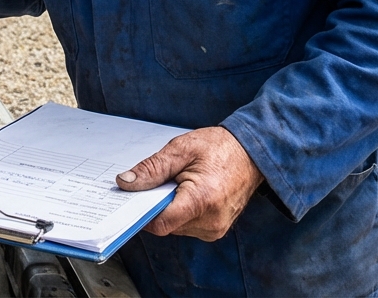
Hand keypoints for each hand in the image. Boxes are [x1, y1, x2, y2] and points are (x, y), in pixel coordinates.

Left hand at [116, 127, 264, 240]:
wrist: (252, 152)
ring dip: (169, 208)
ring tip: (180, 184)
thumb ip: (151, 169)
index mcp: (202, 200)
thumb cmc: (220, 147)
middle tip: (161, 181)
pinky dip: (181, 211)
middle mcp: (210, 221)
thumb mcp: (181, 149)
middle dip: (156, 205)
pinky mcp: (216, 230)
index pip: (160, 223)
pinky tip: (188, 193)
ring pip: (175, 227)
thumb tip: (125, 183)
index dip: (141, 212)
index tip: (131, 198)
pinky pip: (187, 226)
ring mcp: (215, 229)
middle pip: (166, 225)